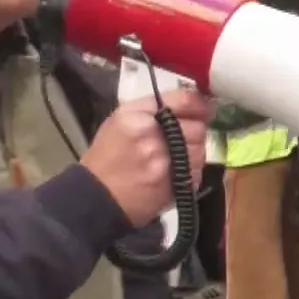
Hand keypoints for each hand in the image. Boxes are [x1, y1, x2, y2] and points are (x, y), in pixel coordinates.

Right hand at [82, 89, 210, 226]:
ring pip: (201, 149)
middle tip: (185, 136)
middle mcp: (154, 136)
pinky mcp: (175, 185)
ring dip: (194, 151)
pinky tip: (174, 172)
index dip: (199, 104)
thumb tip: (189, 102)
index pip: (185, 100)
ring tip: (177, 156)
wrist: (96, 197)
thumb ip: (152, 108)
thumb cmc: (107, 156)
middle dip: (195, 130)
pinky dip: (192, 170)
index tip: (203, 108)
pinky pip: (197, 171)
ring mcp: (166, 162)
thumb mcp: (120, 121)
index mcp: (137, 116)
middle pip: (198, 126)